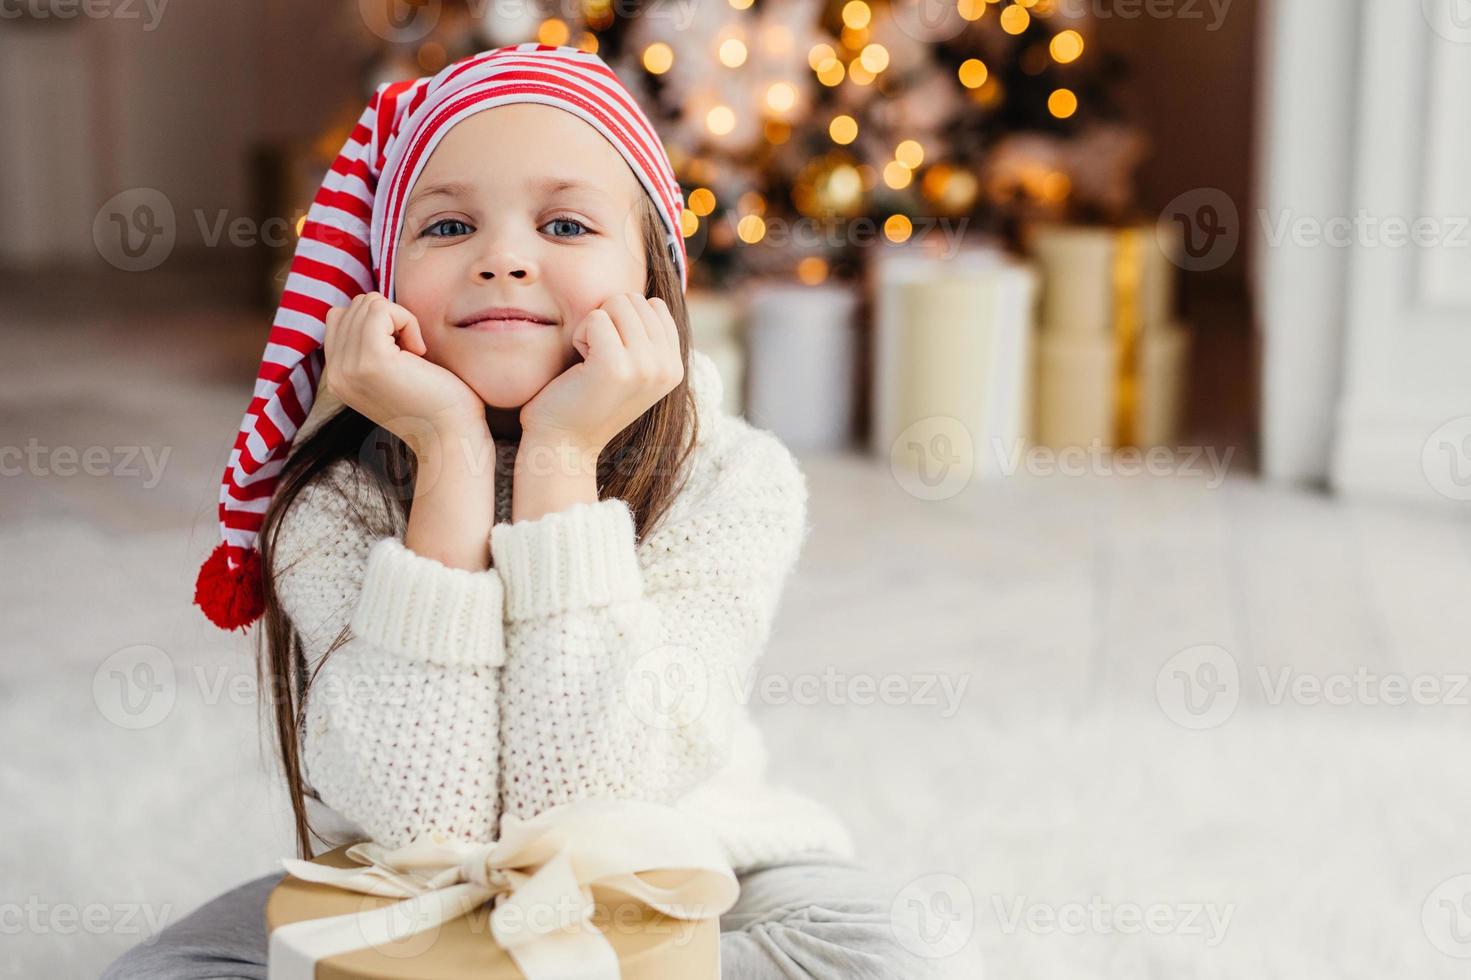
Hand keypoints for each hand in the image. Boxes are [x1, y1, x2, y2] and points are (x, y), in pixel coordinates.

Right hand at [322, 292, 487, 455]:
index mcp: (337, 376)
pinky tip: (419, 351)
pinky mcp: (371, 359)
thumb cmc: (436, 401)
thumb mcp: (392, 371)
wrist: (450, 436)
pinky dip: (407, 320)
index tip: (401, 353)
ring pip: (368, 303)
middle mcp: (335, 373)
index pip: (339, 317)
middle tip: (412, 355)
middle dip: (390, 319)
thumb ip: (371, 344)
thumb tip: (372, 304)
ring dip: (400, 320)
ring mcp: (349, 367)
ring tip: (415, 356)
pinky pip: (381, 309)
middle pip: (354, 306)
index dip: (378, 323)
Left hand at [518, 293, 682, 453]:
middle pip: (634, 300)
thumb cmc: (588, 399)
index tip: (613, 355)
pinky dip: (580, 336)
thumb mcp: (632, 369)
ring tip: (590, 361)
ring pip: (616, 304)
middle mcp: (667, 367)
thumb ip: (648, 338)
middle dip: (608, 321)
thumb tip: (650, 299)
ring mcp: (645, 367)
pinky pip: (595, 318)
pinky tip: (580, 366)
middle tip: (597, 359)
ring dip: (593, 327)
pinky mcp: (616, 365)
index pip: (654, 305)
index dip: (623, 321)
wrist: (564, 443)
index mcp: (675, 367)